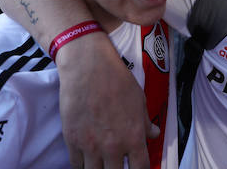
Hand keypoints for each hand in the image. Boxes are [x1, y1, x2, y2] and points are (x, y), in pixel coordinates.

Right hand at [56, 35, 156, 168]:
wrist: (88, 67)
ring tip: (101, 163)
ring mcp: (91, 146)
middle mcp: (113, 146)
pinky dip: (82, 164)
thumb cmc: (117, 80)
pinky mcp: (72, 141)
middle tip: (115, 164)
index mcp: (134, 137)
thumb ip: (146, 122)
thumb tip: (154, 134)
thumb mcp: (139, 100)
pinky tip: (85, 159)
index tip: (136, 167)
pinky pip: (76, 165)